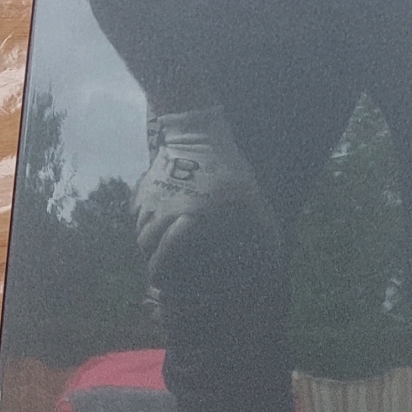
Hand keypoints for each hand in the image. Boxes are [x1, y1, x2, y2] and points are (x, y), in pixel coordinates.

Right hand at [133, 105, 277, 290]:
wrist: (197, 131)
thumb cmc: (228, 168)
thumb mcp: (251, 199)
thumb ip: (265, 231)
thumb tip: (276, 257)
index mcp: (185, 220)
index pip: (162, 260)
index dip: (163, 274)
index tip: (169, 280)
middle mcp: (161, 213)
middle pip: (146, 248)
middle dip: (154, 259)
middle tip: (166, 266)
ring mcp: (148, 199)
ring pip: (139, 231)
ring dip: (149, 241)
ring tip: (164, 245)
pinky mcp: (143, 187)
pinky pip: (136, 212)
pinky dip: (144, 221)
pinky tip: (158, 221)